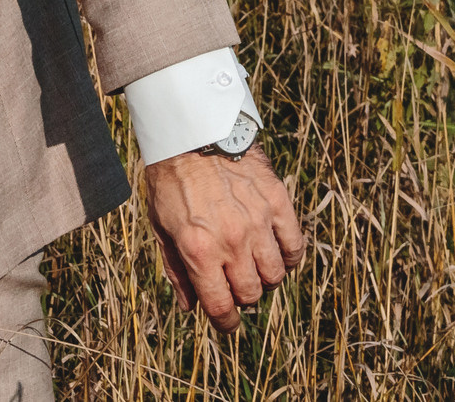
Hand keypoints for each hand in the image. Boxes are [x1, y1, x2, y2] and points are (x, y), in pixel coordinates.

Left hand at [142, 144, 305, 332]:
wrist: (193, 131)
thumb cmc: (171, 180)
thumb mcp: (160, 227)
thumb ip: (176, 270)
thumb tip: (189, 307)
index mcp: (199, 251)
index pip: (222, 307)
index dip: (225, 323)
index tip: (227, 322)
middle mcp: (231, 241)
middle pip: (251, 294)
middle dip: (243, 298)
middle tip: (235, 285)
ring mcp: (257, 222)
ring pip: (275, 275)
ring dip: (265, 278)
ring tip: (254, 266)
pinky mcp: (277, 202)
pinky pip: (294, 245)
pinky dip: (288, 255)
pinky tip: (276, 251)